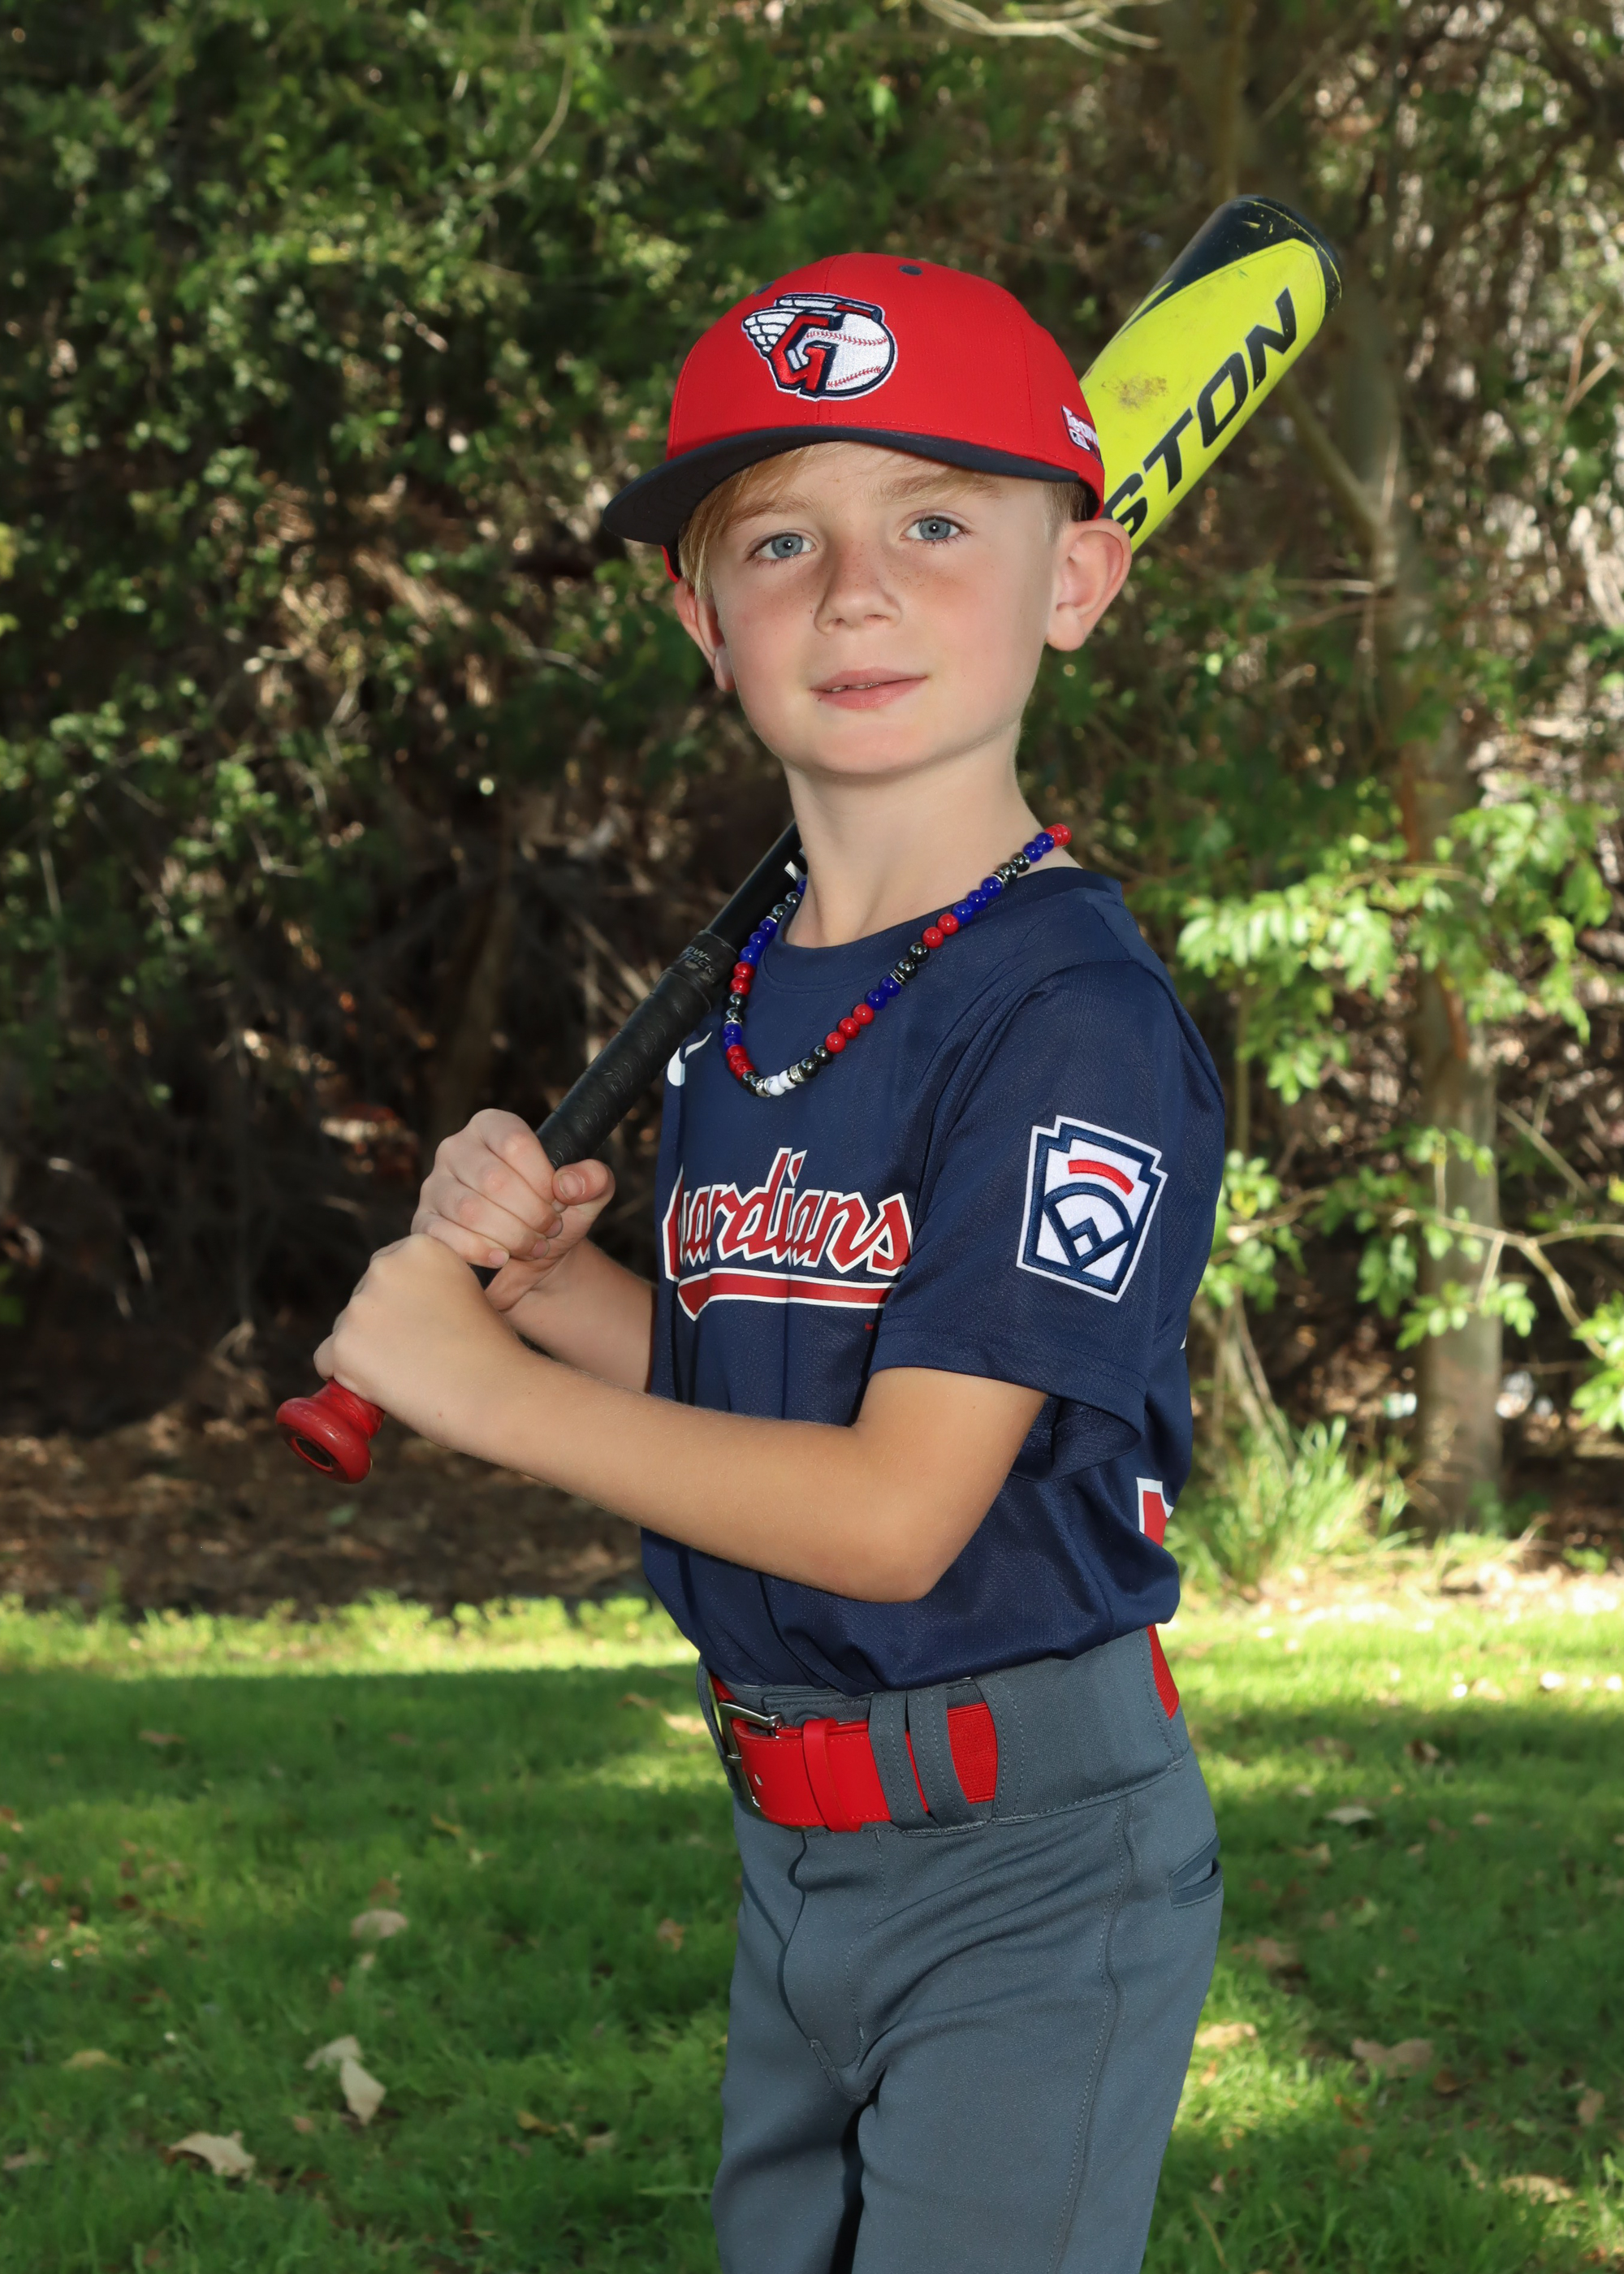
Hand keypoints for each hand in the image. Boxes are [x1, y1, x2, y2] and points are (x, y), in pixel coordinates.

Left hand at [314, 1233, 535, 1450]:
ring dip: (368, 1354)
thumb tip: (398, 1309)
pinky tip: (385, 1387)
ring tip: (413, 1373)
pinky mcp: (343, 1346)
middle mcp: (384, 1267)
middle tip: (421, 1355)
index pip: (387, 1275)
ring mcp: (360, 1306)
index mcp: (419, 1246)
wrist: (498, 1393)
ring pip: (346, 1333)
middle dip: (381, 1328)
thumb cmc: (492, 1352)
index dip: (403, 1306)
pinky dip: (348, 1379)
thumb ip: (430, 1286)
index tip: (428, 1327)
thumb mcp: (467, 1292)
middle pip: (363, 1301)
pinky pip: (327, 1363)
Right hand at [411, 1109, 615, 1313]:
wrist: (531, 1265)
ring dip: (511, 1236)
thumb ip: (594, 1180)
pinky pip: (445, 1236)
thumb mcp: (588, 1198)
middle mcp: (456, 1149)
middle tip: (549, 1229)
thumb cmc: (554, 1219)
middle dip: (531, 1213)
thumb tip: (566, 1183)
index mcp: (491, 1127)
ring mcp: (434, 1187)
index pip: (515, 1142)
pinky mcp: (423, 1224)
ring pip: (471, 1210)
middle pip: (493, 1179)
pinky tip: (503, 1258)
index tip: (558, 1200)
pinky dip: (481, 1252)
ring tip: (532, 1246)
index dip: (543, 1178)